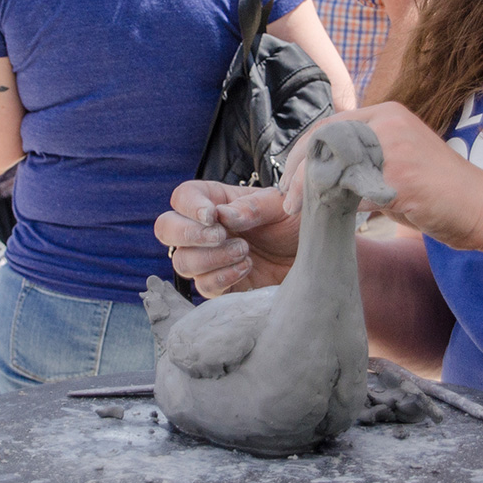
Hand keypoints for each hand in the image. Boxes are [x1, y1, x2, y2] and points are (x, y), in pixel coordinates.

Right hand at [154, 181, 299, 296]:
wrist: (316, 259)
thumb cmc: (297, 225)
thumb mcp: (282, 207)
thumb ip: (253, 206)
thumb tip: (223, 215)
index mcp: (217, 201)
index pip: (183, 196)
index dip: (189, 206)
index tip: (211, 217)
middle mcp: (206, 229)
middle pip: (166, 228)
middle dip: (188, 234)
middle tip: (219, 236)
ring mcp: (210, 259)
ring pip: (181, 261)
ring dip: (210, 258)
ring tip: (245, 252)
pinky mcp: (221, 285)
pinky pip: (203, 287)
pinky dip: (221, 278)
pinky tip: (245, 269)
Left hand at [281, 103, 482, 251]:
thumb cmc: (440, 192)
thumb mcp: (398, 161)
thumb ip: (366, 157)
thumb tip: (319, 171)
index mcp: (388, 114)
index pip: (330, 125)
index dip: (304, 151)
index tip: (289, 176)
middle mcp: (390, 123)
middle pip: (325, 141)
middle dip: (299, 171)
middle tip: (286, 198)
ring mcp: (396, 148)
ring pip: (334, 165)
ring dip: (310, 191)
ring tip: (298, 211)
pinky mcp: (401, 177)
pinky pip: (354, 191)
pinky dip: (337, 207)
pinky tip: (329, 220)